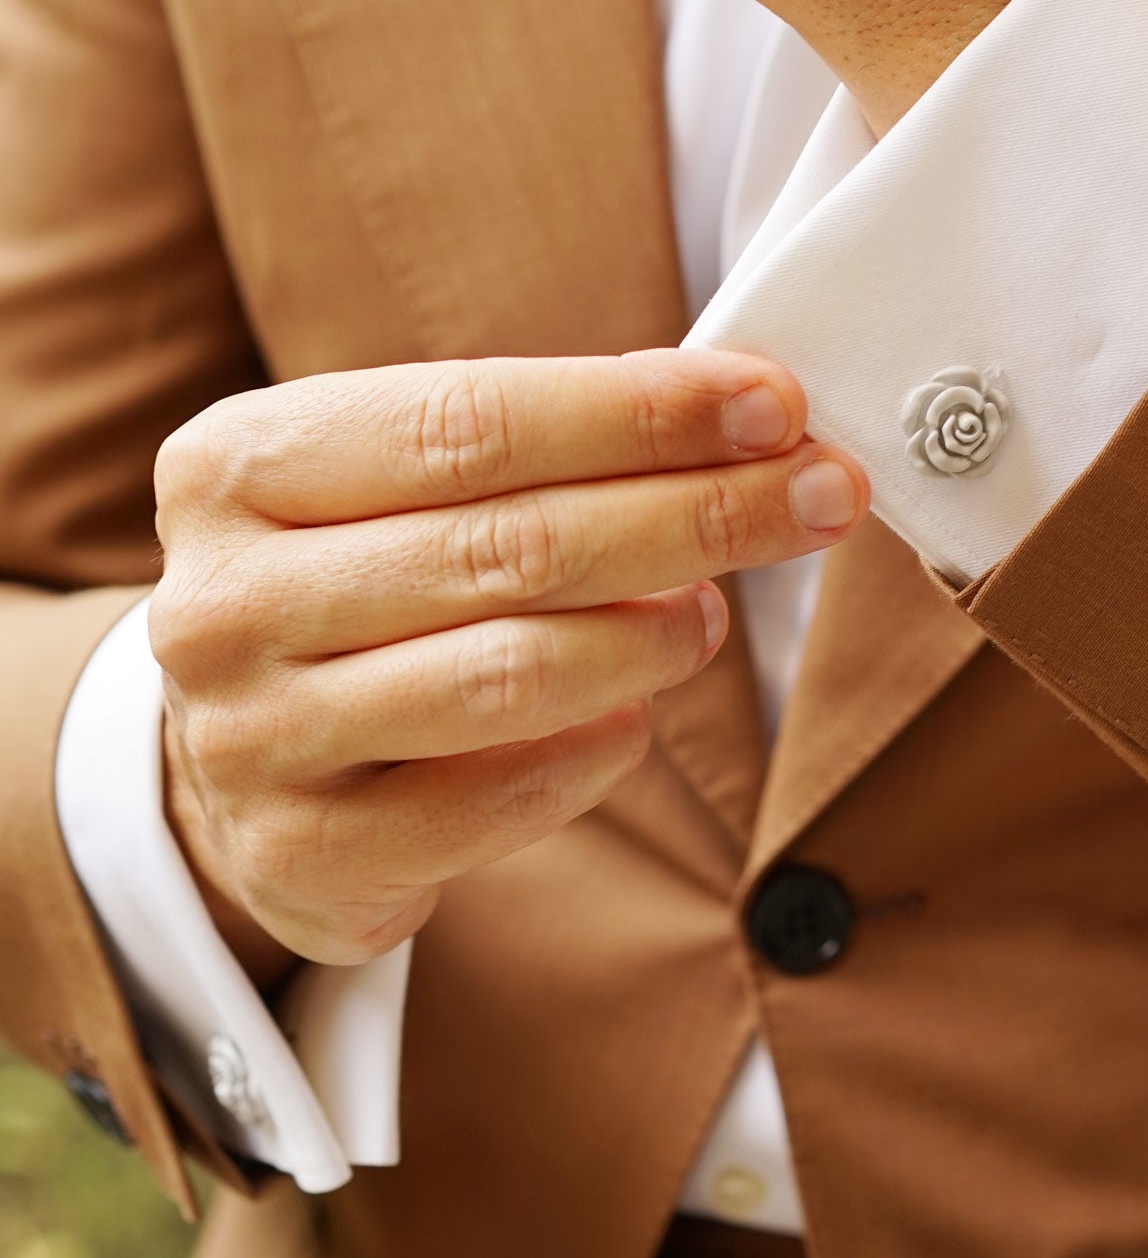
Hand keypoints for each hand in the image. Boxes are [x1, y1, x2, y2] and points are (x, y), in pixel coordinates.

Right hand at [149, 348, 867, 977]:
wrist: (239, 768)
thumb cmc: (355, 592)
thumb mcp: (395, 488)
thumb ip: (536, 445)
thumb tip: (746, 418)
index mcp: (233, 466)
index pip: (469, 421)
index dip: (638, 412)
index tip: (774, 403)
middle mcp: (220, 600)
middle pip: (508, 545)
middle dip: (693, 512)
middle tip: (817, 497)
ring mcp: (251, 737)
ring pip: (510, 673)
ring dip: (653, 635)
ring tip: (717, 616)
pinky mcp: (303, 854)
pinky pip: (498, 798)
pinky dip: (595, 748)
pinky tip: (635, 714)